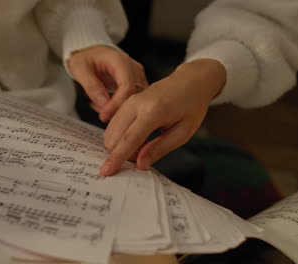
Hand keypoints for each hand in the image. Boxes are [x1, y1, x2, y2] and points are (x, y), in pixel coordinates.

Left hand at [68, 45, 147, 121]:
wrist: (89, 52)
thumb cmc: (85, 57)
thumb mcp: (80, 69)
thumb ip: (91, 86)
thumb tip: (103, 103)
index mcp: (120, 61)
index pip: (126, 86)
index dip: (116, 104)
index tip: (104, 115)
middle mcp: (132, 67)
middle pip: (134, 94)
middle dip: (117, 109)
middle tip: (100, 115)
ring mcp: (136, 75)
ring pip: (135, 99)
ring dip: (118, 108)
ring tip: (100, 108)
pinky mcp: (135, 83)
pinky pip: (132, 98)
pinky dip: (119, 106)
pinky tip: (105, 106)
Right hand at [99, 59, 225, 175]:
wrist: (191, 81)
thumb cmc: (192, 106)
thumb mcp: (183, 132)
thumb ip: (160, 148)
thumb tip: (140, 163)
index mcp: (153, 111)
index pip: (129, 139)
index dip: (116, 158)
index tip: (106, 171)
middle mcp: (137, 103)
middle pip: (114, 135)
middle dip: (119, 153)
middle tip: (140, 158)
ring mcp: (130, 100)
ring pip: (111, 129)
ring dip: (119, 145)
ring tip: (141, 148)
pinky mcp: (127, 100)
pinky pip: (114, 122)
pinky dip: (119, 136)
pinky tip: (136, 139)